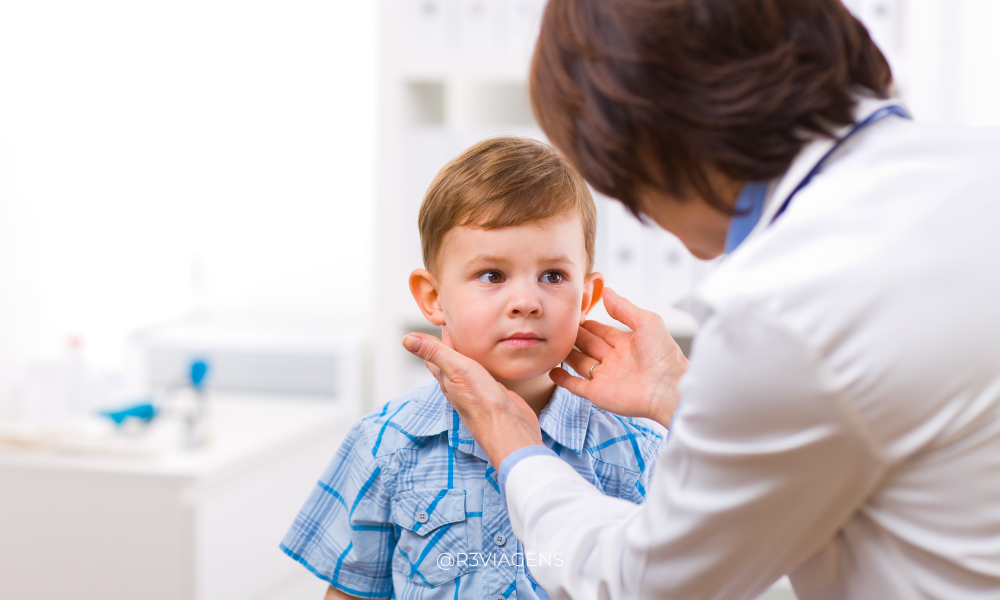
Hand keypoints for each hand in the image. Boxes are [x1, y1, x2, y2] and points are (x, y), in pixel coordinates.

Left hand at [402, 327, 543, 466]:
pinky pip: (484, 373)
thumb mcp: (457, 369)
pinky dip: (483, 362)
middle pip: (448, 361)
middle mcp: (458, 385)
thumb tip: (406, 340)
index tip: (440, 318)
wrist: (509, 429)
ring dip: (466, 353)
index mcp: (446, 378)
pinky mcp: (493, 393)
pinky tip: (489, 359)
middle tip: (453, 324)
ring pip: (466, 368)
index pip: (434, 354)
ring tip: (469, 337)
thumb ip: (435, 352)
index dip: (434, 337)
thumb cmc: (483, 402)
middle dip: (449, 343)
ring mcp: (476, 390)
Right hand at [550, 288, 687, 427]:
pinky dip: (563, 380)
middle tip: (559, 325)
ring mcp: (605, 377)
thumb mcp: (647, 322)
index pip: (602, 331)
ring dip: (567, 354)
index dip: (589, 324)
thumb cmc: (663, 354)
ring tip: (552, 343)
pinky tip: (553, 370)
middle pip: (588, 345)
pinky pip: (576, 386)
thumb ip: (624, 308)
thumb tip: (607, 291)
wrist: (668, 388)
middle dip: (575, 336)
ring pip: (580, 363)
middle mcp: (615, 360)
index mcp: (627, 344)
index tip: (574, 314)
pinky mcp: (598, 393)